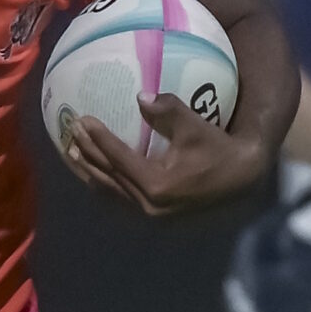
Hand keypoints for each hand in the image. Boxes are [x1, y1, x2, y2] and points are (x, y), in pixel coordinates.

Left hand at [57, 94, 264, 214]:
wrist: (240, 178)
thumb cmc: (217, 149)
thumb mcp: (195, 126)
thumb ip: (167, 110)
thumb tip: (140, 96)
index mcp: (156, 185)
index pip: (118, 158)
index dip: (98, 138)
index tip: (83, 119)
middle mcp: (148, 204)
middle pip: (107, 177)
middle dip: (86, 154)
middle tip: (71, 132)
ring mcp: (149, 214)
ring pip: (109, 192)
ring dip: (89, 172)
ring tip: (71, 153)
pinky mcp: (152, 214)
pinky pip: (119, 199)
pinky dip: (104, 183)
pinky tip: (93, 171)